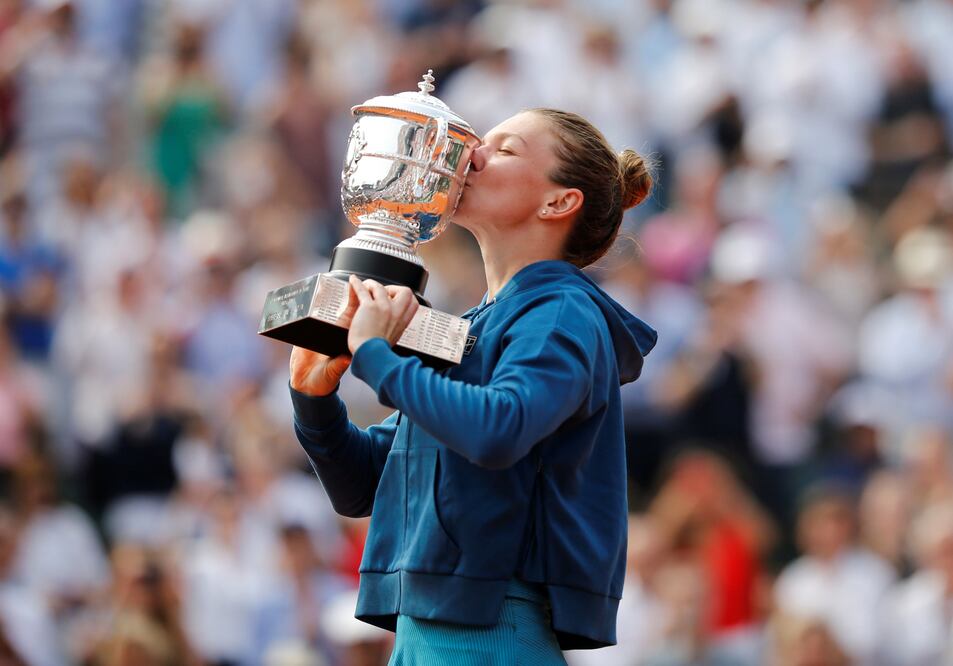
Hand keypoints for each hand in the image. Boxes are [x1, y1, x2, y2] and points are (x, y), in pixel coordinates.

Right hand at [289, 281, 361, 396]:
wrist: (307, 387)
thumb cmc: (326, 380)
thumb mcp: (334, 371)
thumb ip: (339, 365)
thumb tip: (348, 358)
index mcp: (343, 341)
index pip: (352, 321)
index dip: (356, 307)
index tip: (359, 293)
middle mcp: (332, 335)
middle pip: (339, 313)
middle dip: (343, 297)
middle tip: (346, 282)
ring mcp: (317, 333)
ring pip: (322, 313)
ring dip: (322, 300)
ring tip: (324, 284)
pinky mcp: (303, 335)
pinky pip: (303, 320)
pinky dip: (303, 310)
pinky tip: (303, 298)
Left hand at [347, 275, 418, 353]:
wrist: (369, 356)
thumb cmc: (377, 352)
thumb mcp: (392, 339)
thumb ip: (394, 328)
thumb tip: (393, 320)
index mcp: (402, 322)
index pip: (413, 303)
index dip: (404, 298)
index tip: (395, 298)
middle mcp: (396, 313)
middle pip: (405, 291)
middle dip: (393, 289)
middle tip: (383, 293)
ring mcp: (384, 308)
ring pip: (380, 287)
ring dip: (371, 285)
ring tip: (365, 287)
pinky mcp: (369, 307)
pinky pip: (363, 290)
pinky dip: (356, 283)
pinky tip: (353, 281)